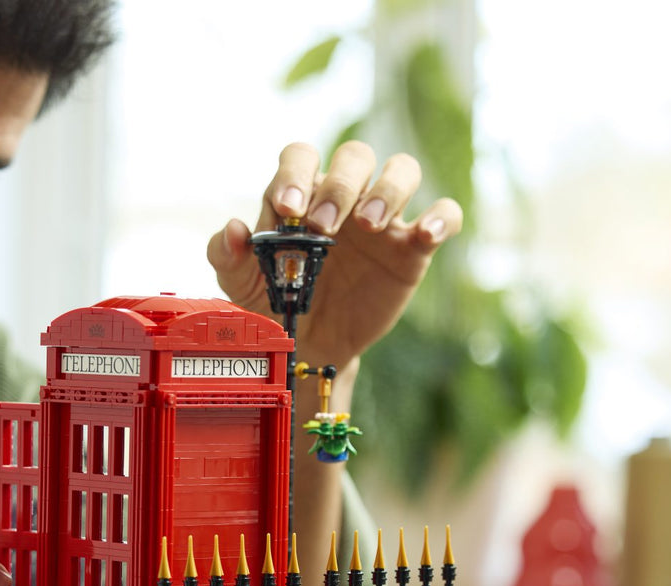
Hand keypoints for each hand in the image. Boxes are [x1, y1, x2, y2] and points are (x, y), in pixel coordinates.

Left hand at [207, 141, 462, 366]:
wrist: (309, 344)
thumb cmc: (276, 300)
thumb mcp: (241, 283)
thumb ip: (226, 253)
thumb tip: (235, 229)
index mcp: (302, 193)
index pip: (301, 157)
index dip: (296, 173)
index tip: (288, 207)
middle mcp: (345, 196)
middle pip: (355, 155)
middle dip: (339, 185)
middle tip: (323, 226)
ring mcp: (383, 218)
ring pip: (403, 170)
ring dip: (388, 189)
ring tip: (369, 224)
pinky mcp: (413, 247)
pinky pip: (444, 215)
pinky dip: (442, 216)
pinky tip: (426, 234)